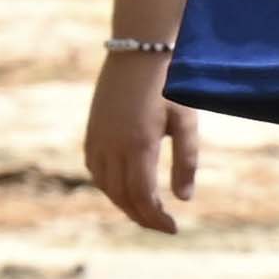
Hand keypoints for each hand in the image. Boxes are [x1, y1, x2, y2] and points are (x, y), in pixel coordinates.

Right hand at [81, 44, 199, 232]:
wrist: (139, 50)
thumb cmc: (171, 83)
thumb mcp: (186, 121)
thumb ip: (186, 161)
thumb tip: (184, 199)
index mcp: (138, 145)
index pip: (142, 197)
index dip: (156, 218)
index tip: (173, 228)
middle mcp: (112, 145)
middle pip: (121, 196)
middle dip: (142, 216)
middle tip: (163, 225)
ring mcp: (97, 137)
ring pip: (105, 185)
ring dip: (124, 203)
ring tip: (146, 211)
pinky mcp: (92, 130)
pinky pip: (94, 169)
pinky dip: (108, 185)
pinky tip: (124, 189)